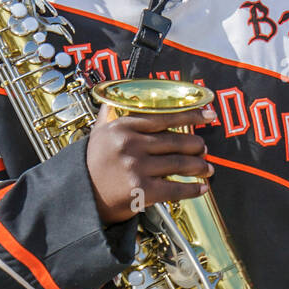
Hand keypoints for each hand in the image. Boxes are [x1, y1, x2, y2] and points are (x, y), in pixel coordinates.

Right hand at [86, 105, 214, 224]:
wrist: (80, 196)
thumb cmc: (93, 164)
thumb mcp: (99, 133)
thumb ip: (113, 114)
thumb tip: (120, 93)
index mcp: (122, 127)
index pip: (165, 117)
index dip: (191, 116)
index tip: (209, 116)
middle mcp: (129, 144)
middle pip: (176, 141)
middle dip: (197, 146)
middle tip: (204, 149)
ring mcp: (135, 167)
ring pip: (180, 164)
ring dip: (199, 167)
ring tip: (207, 168)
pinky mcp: (141, 189)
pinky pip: (175, 188)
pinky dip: (192, 189)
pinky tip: (201, 188)